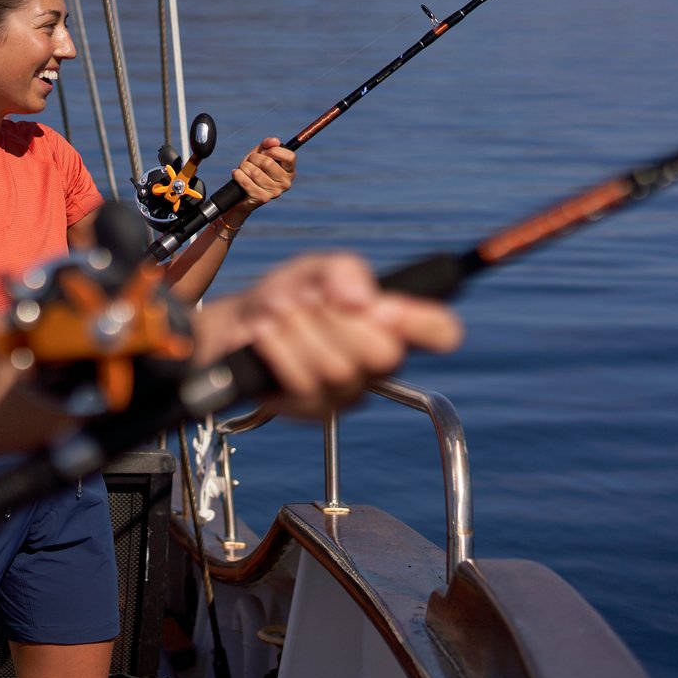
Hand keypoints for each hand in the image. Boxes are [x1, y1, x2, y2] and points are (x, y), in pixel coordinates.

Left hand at [192, 252, 461, 418]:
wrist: (237, 323)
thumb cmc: (287, 296)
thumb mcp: (313, 269)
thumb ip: (342, 270)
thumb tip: (362, 298)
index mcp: (391, 324)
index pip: (440, 330)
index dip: (428, 324)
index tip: (388, 307)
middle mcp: (377, 363)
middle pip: (383, 352)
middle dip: (335, 318)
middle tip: (308, 301)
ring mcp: (346, 391)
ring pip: (338, 367)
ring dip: (298, 329)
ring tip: (278, 314)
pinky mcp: (313, 409)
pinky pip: (304, 382)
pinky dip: (278, 348)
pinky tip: (264, 333)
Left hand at [232, 137, 295, 216]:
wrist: (244, 194)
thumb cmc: (255, 170)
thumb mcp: (261, 154)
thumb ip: (267, 145)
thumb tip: (274, 141)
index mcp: (289, 170)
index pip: (290, 156)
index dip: (274, 150)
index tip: (265, 151)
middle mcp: (286, 183)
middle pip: (267, 162)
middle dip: (253, 158)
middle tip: (250, 161)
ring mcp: (275, 192)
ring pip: (255, 172)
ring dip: (244, 167)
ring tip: (243, 168)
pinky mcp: (262, 199)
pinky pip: (247, 182)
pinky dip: (238, 175)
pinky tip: (237, 173)